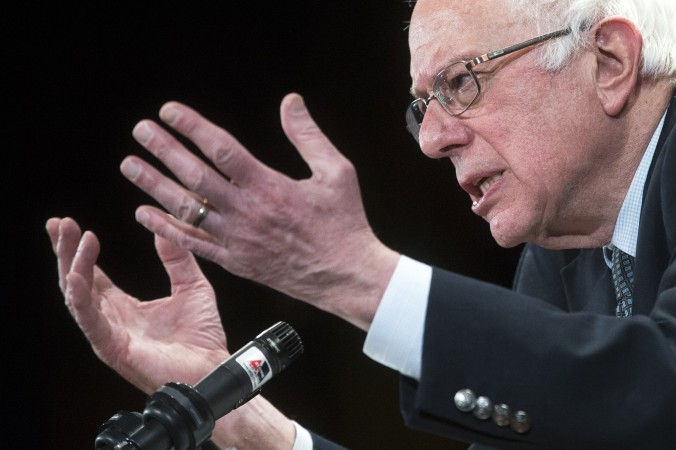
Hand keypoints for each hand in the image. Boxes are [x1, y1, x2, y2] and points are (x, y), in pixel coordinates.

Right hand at [46, 217, 295, 448]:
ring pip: (76, 296)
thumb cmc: (203, 337)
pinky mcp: (112, 347)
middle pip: (76, 281)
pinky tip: (76, 273)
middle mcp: (110, 320)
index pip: (92, 274)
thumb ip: (177, 259)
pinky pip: (89, 319)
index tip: (68, 223)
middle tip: (58, 223)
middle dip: (64, 251)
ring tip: (70, 238)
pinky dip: (79, 295)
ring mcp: (108, 334)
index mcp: (124, 307)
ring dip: (70, 265)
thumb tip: (164, 227)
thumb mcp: (192, 286)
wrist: (212, 367)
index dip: (79, 249)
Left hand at [120, 93, 399, 329]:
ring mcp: (238, 240)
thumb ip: (307, 136)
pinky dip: (166, 229)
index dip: (192, 127)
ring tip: (130, 166)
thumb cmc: (345, 222)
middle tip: (140, 130)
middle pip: (195, 176)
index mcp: (270, 186)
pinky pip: (193, 245)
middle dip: (164, 150)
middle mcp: (247, 212)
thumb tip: (289, 101)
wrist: (346, 276)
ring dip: (155, 186)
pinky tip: (144, 214)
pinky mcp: (236, 262)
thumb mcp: (336, 171)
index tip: (169, 111)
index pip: (221, 149)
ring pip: (187, 210)